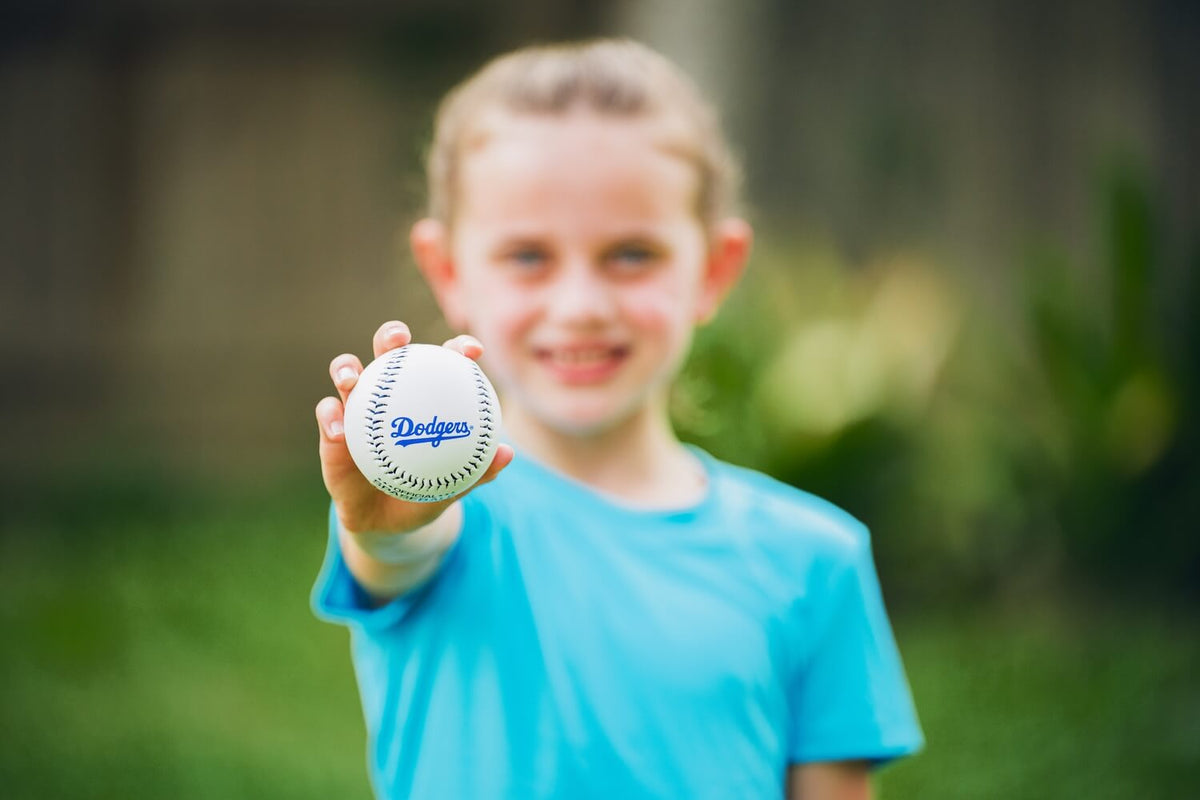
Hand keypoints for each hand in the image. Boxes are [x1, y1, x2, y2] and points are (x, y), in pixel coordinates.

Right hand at [315, 321, 513, 536]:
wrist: (389, 523)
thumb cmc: (425, 493)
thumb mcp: (453, 485)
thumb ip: (478, 470)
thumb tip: (506, 454)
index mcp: (423, 397)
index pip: (440, 363)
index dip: (455, 349)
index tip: (472, 350)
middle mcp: (389, 393)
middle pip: (387, 352)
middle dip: (391, 336)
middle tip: (399, 339)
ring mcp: (358, 408)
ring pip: (347, 373)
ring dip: (346, 368)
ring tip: (352, 377)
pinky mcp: (333, 430)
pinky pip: (328, 415)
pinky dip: (332, 418)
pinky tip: (340, 429)